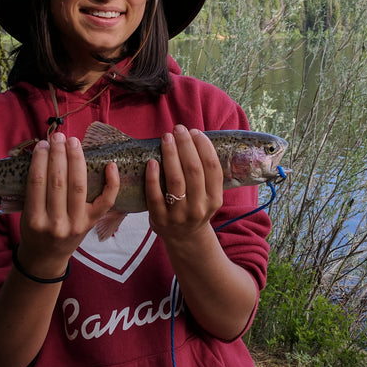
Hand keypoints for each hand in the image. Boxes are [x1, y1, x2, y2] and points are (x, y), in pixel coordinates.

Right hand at [17, 132, 117, 277]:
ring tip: (73, 142)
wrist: (47, 257)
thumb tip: (40, 153)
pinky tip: (110, 164)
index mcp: (35, 220)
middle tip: (58, 137)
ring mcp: (77, 224)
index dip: (40, 160)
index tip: (42, 144)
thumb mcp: (25, 214)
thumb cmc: (34, 230)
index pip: (37, 182)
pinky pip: (106, 201)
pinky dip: (111, 182)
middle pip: (58, 181)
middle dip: (58, 155)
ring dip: (77, 160)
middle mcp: (56, 224)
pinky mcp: (92, 223)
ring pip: (78, 186)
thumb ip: (31, 190)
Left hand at [145, 125, 223, 241]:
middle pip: (193, 170)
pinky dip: (153, 177)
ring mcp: (179, 214)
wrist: (184, 237)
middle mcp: (199, 207)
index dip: (204, 146)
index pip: (212, 167)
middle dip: (186, 145)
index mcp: (214, 199)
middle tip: (178, 129)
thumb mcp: (209, 195)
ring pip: (175, 180)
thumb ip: (206, 173)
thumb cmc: (196, 206)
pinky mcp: (160, 219)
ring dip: (170, 155)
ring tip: (166, 138)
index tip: (195, 132)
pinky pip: (155, 195)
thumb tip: (195, 136)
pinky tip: (151, 161)